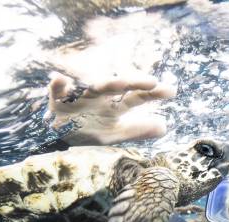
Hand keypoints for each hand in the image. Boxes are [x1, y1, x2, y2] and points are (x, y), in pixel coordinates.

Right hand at [47, 71, 175, 145]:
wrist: (58, 135)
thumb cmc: (89, 131)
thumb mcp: (113, 134)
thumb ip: (137, 131)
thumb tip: (164, 128)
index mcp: (114, 104)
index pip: (136, 97)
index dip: (152, 93)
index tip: (172, 91)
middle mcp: (101, 95)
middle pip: (119, 86)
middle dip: (134, 82)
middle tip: (153, 82)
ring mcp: (81, 95)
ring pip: (93, 86)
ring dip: (105, 83)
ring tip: (121, 83)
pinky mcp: (58, 97)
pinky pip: (56, 88)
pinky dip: (57, 84)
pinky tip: (60, 80)